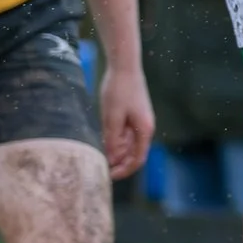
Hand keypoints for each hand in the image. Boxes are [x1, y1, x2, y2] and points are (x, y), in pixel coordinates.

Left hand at [96, 64, 154, 180]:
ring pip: (128, 144)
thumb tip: (112, 158)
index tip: (107, 176)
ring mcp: (140, 121)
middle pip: (133, 153)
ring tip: (98, 152)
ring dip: (115, 150)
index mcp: (144, 130)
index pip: (137, 159)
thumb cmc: (119, 90)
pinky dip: (115, 139)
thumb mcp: (112, 116)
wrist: (125, 66)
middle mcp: (145, 128)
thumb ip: (113, 139)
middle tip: (99, 167)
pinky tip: (102, 138)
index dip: (124, 170)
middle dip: (118, 162)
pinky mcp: (134, 115)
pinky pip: (125, 133)